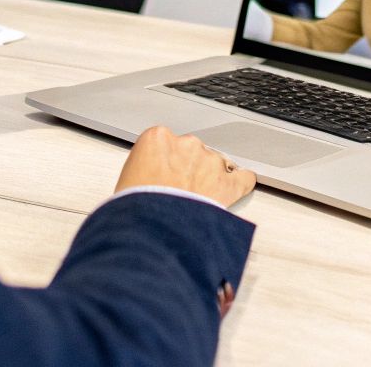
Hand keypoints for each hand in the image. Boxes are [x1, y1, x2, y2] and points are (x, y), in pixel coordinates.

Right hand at [115, 125, 256, 207]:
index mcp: (157, 138)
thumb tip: (153, 173)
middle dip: (188, 168)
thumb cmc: (136, 209)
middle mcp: (186, 144)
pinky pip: (242, 178)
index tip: (166, 172)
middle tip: (179, 190)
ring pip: (214, 164)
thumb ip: (146, 165)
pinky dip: (241, 184)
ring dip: (208, 178)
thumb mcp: (128, 178)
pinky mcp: (228, 183)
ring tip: (196, 201)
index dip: (167, 160)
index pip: (166, 141)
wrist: (152, 232)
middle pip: (191, 150)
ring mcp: (210, 162)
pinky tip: (238, 188)